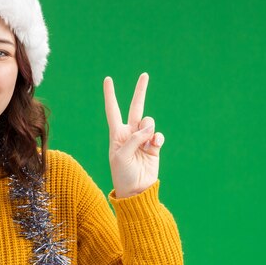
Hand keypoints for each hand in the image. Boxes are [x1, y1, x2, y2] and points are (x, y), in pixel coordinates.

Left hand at [103, 72, 163, 197]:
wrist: (136, 189)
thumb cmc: (122, 174)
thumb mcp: (121, 156)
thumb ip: (134, 139)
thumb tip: (149, 127)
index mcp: (116, 134)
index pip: (112, 110)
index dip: (110, 95)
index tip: (108, 79)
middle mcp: (129, 133)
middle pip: (135, 107)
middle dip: (140, 91)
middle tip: (144, 74)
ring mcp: (143, 139)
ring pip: (149, 122)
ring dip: (148, 129)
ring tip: (145, 143)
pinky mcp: (154, 146)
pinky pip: (158, 135)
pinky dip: (157, 138)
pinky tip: (154, 146)